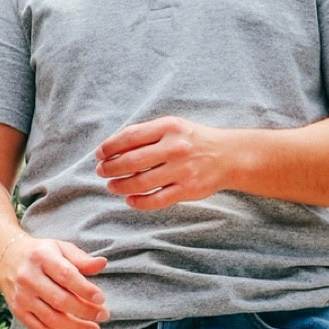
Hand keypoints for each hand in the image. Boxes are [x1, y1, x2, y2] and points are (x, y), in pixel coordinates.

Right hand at [0, 234, 108, 328]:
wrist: (7, 259)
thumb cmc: (41, 254)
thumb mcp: (61, 248)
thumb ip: (82, 259)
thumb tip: (102, 264)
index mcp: (42, 257)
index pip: (66, 276)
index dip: (85, 290)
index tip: (101, 298)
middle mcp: (28, 277)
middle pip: (60, 300)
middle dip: (85, 311)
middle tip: (103, 315)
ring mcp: (22, 296)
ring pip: (51, 318)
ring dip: (75, 327)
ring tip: (93, 328)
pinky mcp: (18, 310)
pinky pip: (39, 328)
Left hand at [96, 117, 230, 208]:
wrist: (229, 155)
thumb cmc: (194, 140)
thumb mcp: (173, 127)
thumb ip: (147, 134)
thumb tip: (113, 148)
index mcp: (168, 127)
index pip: (130, 136)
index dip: (110, 146)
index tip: (99, 154)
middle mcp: (175, 148)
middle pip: (131, 161)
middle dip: (110, 168)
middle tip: (101, 172)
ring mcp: (181, 170)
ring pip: (140, 182)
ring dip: (120, 186)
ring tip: (111, 186)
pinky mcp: (187, 189)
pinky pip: (156, 200)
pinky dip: (139, 201)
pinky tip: (130, 199)